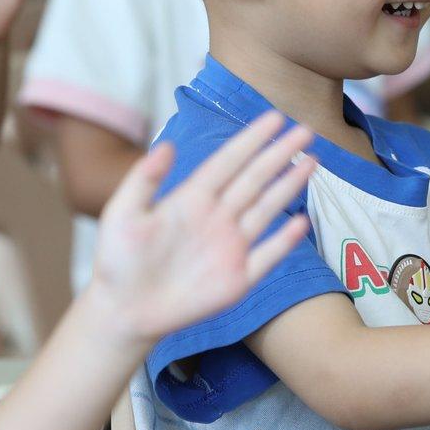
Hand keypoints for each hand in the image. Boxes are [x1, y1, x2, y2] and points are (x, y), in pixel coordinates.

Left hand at [86, 111, 316, 347]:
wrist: (123, 310)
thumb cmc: (118, 261)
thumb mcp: (123, 214)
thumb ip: (143, 180)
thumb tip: (166, 144)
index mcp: (191, 199)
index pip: (228, 162)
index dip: (251, 140)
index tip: (274, 118)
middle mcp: (217, 218)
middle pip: (255, 179)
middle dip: (279, 155)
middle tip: (305, 131)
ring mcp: (230, 247)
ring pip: (266, 210)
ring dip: (289, 187)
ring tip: (311, 162)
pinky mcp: (237, 279)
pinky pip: (268, 256)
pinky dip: (285, 241)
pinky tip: (301, 222)